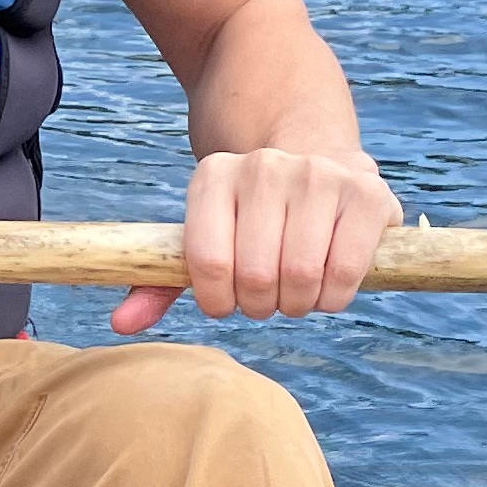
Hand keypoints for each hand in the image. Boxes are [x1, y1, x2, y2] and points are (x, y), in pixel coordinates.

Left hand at [111, 149, 398, 337]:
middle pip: (255, 275)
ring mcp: (317, 175)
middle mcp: (263, 166)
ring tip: (295, 291)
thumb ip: (158, 282)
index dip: (217, 301)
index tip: (226, 301)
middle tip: (266, 297)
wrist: (320, 162)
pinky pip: (344, 273)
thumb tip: (121, 324)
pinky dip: (333, 298)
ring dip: (297, 304)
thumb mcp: (204, 239)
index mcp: (213, 175)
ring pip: (300, 276)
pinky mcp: (365, 195)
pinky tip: (326, 286)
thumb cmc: (252, 219)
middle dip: (260, 306)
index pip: (206, 263)